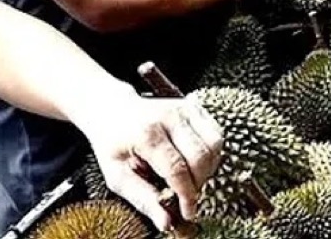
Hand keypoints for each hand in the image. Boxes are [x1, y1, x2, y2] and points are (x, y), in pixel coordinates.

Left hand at [78, 90, 223, 229]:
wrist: (113, 111)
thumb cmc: (114, 144)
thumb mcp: (117, 176)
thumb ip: (143, 199)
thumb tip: (166, 223)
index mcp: (147, 134)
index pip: (177, 169)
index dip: (186, 195)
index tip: (188, 212)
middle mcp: (170, 117)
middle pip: (201, 157)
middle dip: (199, 183)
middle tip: (188, 196)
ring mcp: (185, 109)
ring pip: (215, 144)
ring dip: (208, 168)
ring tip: (191, 178)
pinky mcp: (195, 107)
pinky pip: (216, 134)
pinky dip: (212, 154)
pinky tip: (196, 162)